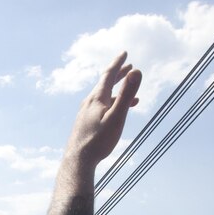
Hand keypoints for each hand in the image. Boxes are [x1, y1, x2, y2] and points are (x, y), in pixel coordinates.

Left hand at [65, 52, 141, 166]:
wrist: (78, 161)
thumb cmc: (98, 141)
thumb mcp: (117, 117)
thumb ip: (126, 94)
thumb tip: (136, 71)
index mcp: (97, 98)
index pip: (108, 75)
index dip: (117, 63)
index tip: (125, 53)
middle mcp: (89, 103)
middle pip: (105, 84)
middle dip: (118, 75)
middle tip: (128, 66)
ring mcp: (85, 113)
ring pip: (103, 98)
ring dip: (117, 93)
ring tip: (133, 96)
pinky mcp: (85, 124)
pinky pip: (100, 109)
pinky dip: (111, 106)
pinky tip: (116, 116)